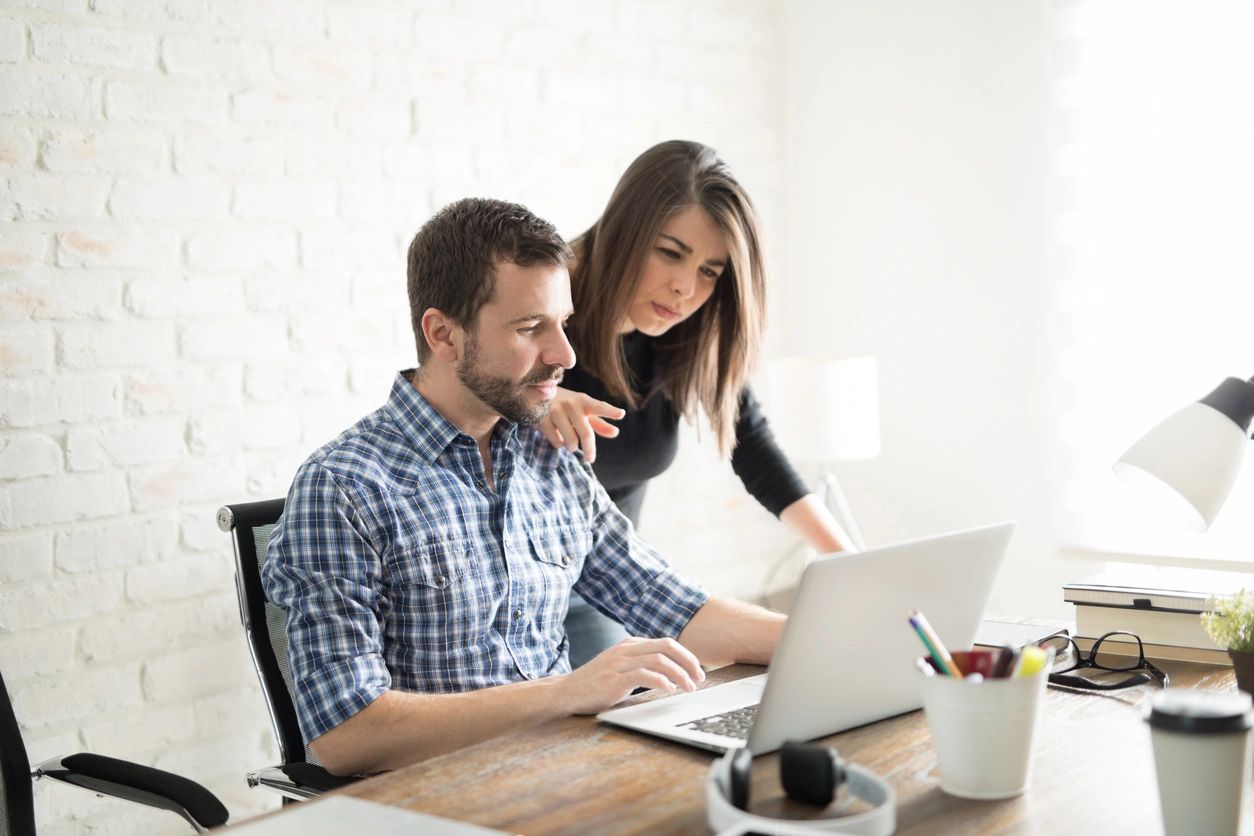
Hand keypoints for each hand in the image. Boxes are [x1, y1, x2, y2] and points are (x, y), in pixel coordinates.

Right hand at [536, 387, 625, 462]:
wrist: (534, 396)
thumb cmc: (565, 406)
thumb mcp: (582, 412)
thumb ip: (599, 423)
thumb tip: (615, 432)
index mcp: (583, 401)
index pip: (599, 407)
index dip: (610, 411)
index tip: (621, 414)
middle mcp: (570, 404)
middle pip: (586, 433)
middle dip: (589, 450)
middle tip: (590, 459)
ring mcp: (555, 411)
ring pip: (570, 441)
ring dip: (571, 446)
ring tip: (569, 442)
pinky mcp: (542, 420)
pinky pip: (556, 441)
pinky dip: (558, 443)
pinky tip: (554, 434)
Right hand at [560, 637, 705, 713]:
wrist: (566, 692)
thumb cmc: (594, 684)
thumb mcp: (620, 668)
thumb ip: (640, 665)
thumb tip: (670, 675)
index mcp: (630, 645)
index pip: (666, 643)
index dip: (686, 656)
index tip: (697, 672)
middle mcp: (626, 649)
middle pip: (667, 646)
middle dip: (688, 661)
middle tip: (700, 678)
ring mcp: (620, 662)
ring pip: (659, 660)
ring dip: (680, 674)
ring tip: (689, 688)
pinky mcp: (615, 678)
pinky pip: (644, 675)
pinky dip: (661, 681)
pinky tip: (669, 690)